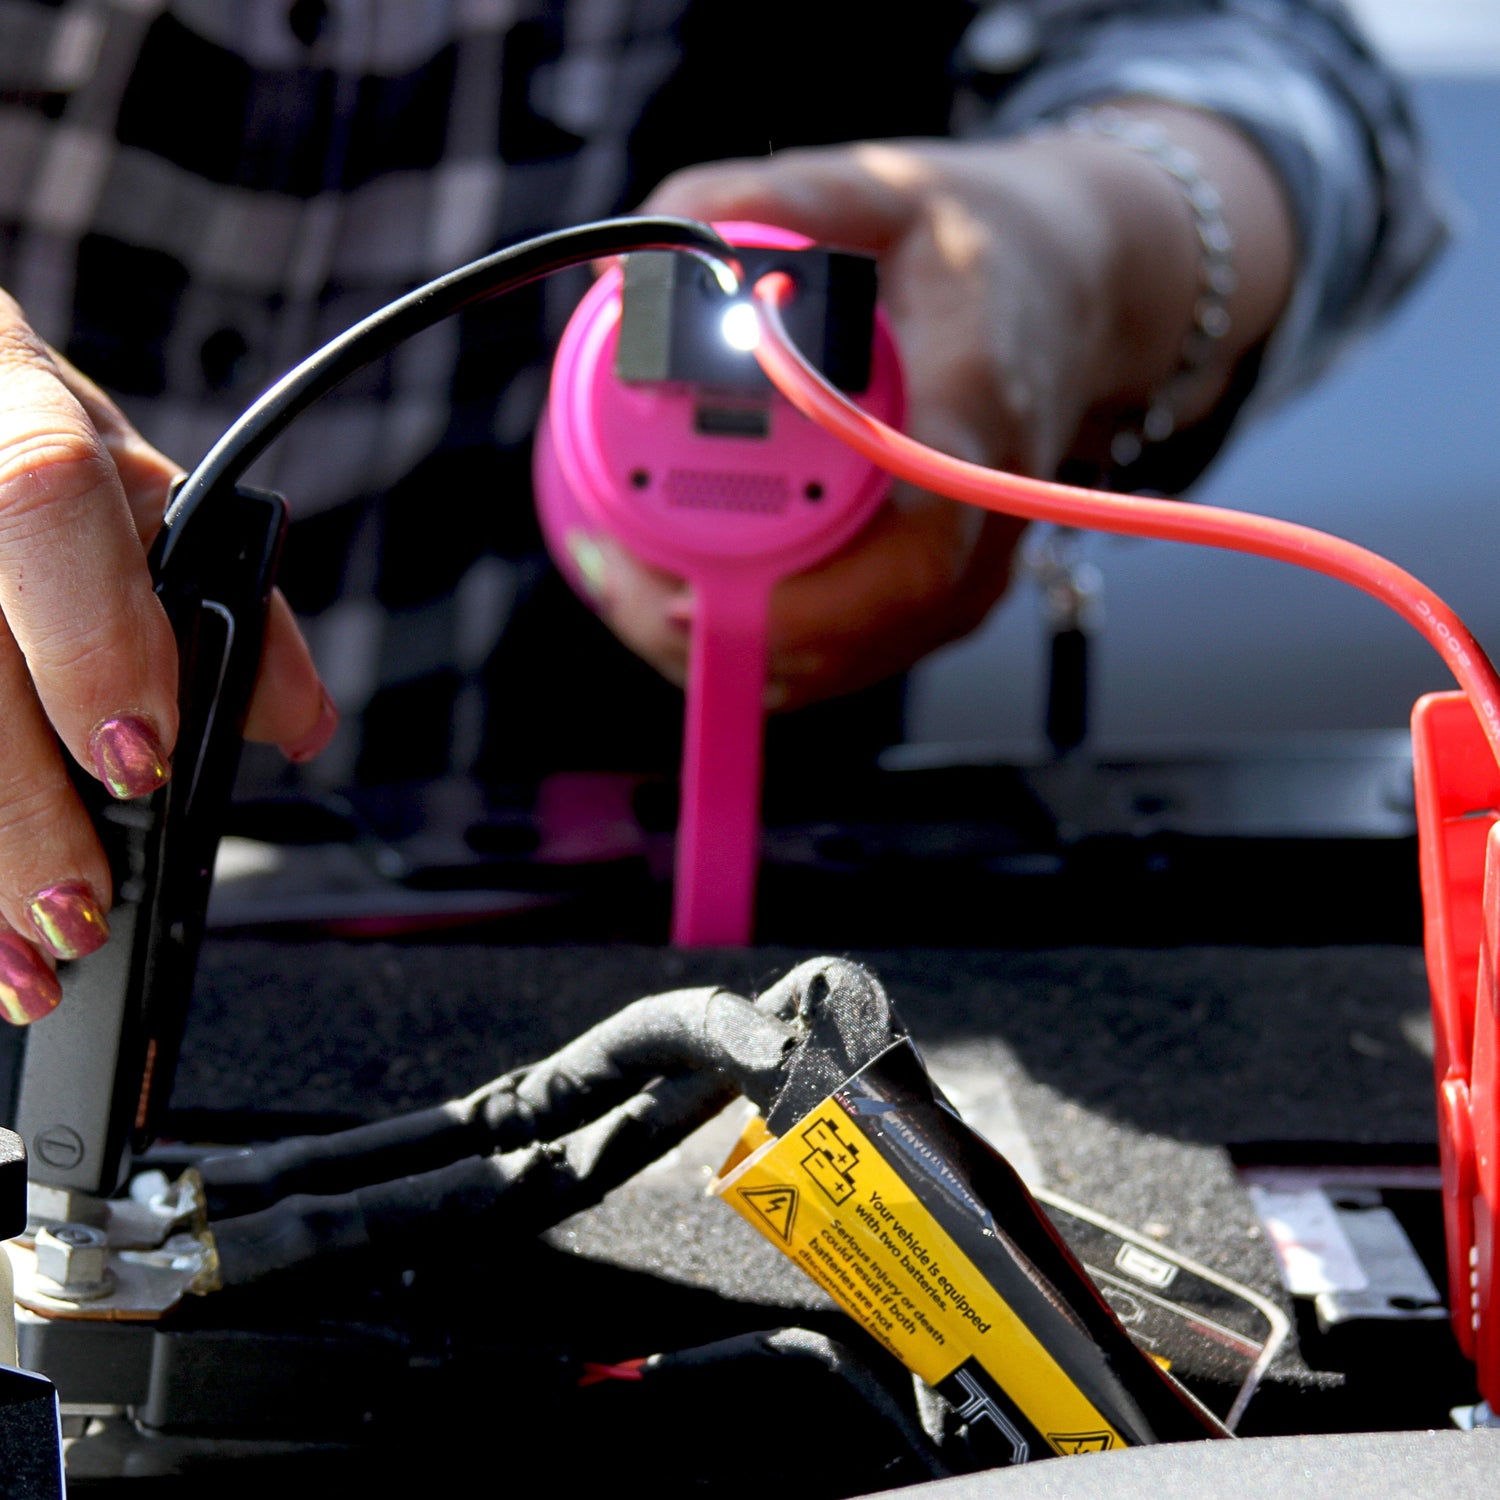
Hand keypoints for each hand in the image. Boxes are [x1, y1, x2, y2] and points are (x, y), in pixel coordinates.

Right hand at [0, 290, 332, 1022]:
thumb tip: (300, 726)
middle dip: (24, 808)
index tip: (139, 758)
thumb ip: (236, 604)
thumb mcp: (141, 499)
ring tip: (23, 958)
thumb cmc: (32, 446)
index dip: (92, 638)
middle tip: (80, 914)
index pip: (42, 503)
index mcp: (16, 406)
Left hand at [598, 110, 1292, 709]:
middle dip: (729, 624)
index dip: (815, 582)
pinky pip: (852, 651)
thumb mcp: (870, 188)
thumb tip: (619, 273)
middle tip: (622, 585)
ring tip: (633, 591)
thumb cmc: (971, 246)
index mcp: (975, 398)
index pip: (918, 517)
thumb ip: (746, 206)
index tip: (700, 591)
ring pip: (849, 656)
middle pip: (863, 619)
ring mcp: (972, 567)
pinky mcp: (949, 598)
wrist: (1077, 293)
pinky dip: (765, 643)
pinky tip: (691, 600)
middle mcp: (986, 506)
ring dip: (735, 646)